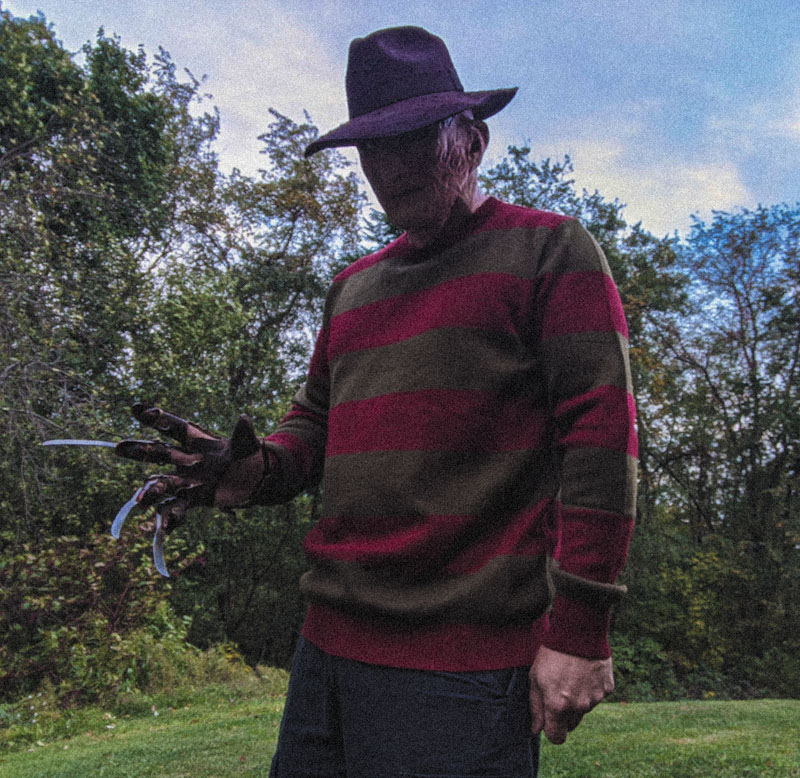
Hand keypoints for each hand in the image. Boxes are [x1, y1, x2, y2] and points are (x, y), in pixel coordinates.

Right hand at [115, 403, 265, 530]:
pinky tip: (166, 527)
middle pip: (158, 453)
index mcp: (197, 440)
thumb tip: (244, 418)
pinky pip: (176, 507)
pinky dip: (171, 517)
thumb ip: (244, 434)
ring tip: (142, 501)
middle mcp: (185, 458)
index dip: (156, 418)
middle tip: (119, 447)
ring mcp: (186, 479)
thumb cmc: (247, 457)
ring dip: (151, 492)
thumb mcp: (247, 445)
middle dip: (139, 450)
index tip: (136, 409)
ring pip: (162, 484)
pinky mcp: (191, 498)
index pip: (175, 427)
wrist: (252, 481)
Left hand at [529, 646, 613, 744]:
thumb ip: (536, 707)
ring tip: (571, 676)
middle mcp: (579, 707)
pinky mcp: (607, 689)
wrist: (578, 632)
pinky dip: (591, 689)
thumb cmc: (552, 654)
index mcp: (558, 706)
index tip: (549, 720)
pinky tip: (584, 671)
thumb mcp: (535, 678)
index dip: (551, 731)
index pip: (557, 738)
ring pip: (584, 710)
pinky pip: (597, 696)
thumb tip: (536, 730)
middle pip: (571, 725)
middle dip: (564, 715)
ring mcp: (595, 698)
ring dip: (578, 700)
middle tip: (559, 691)